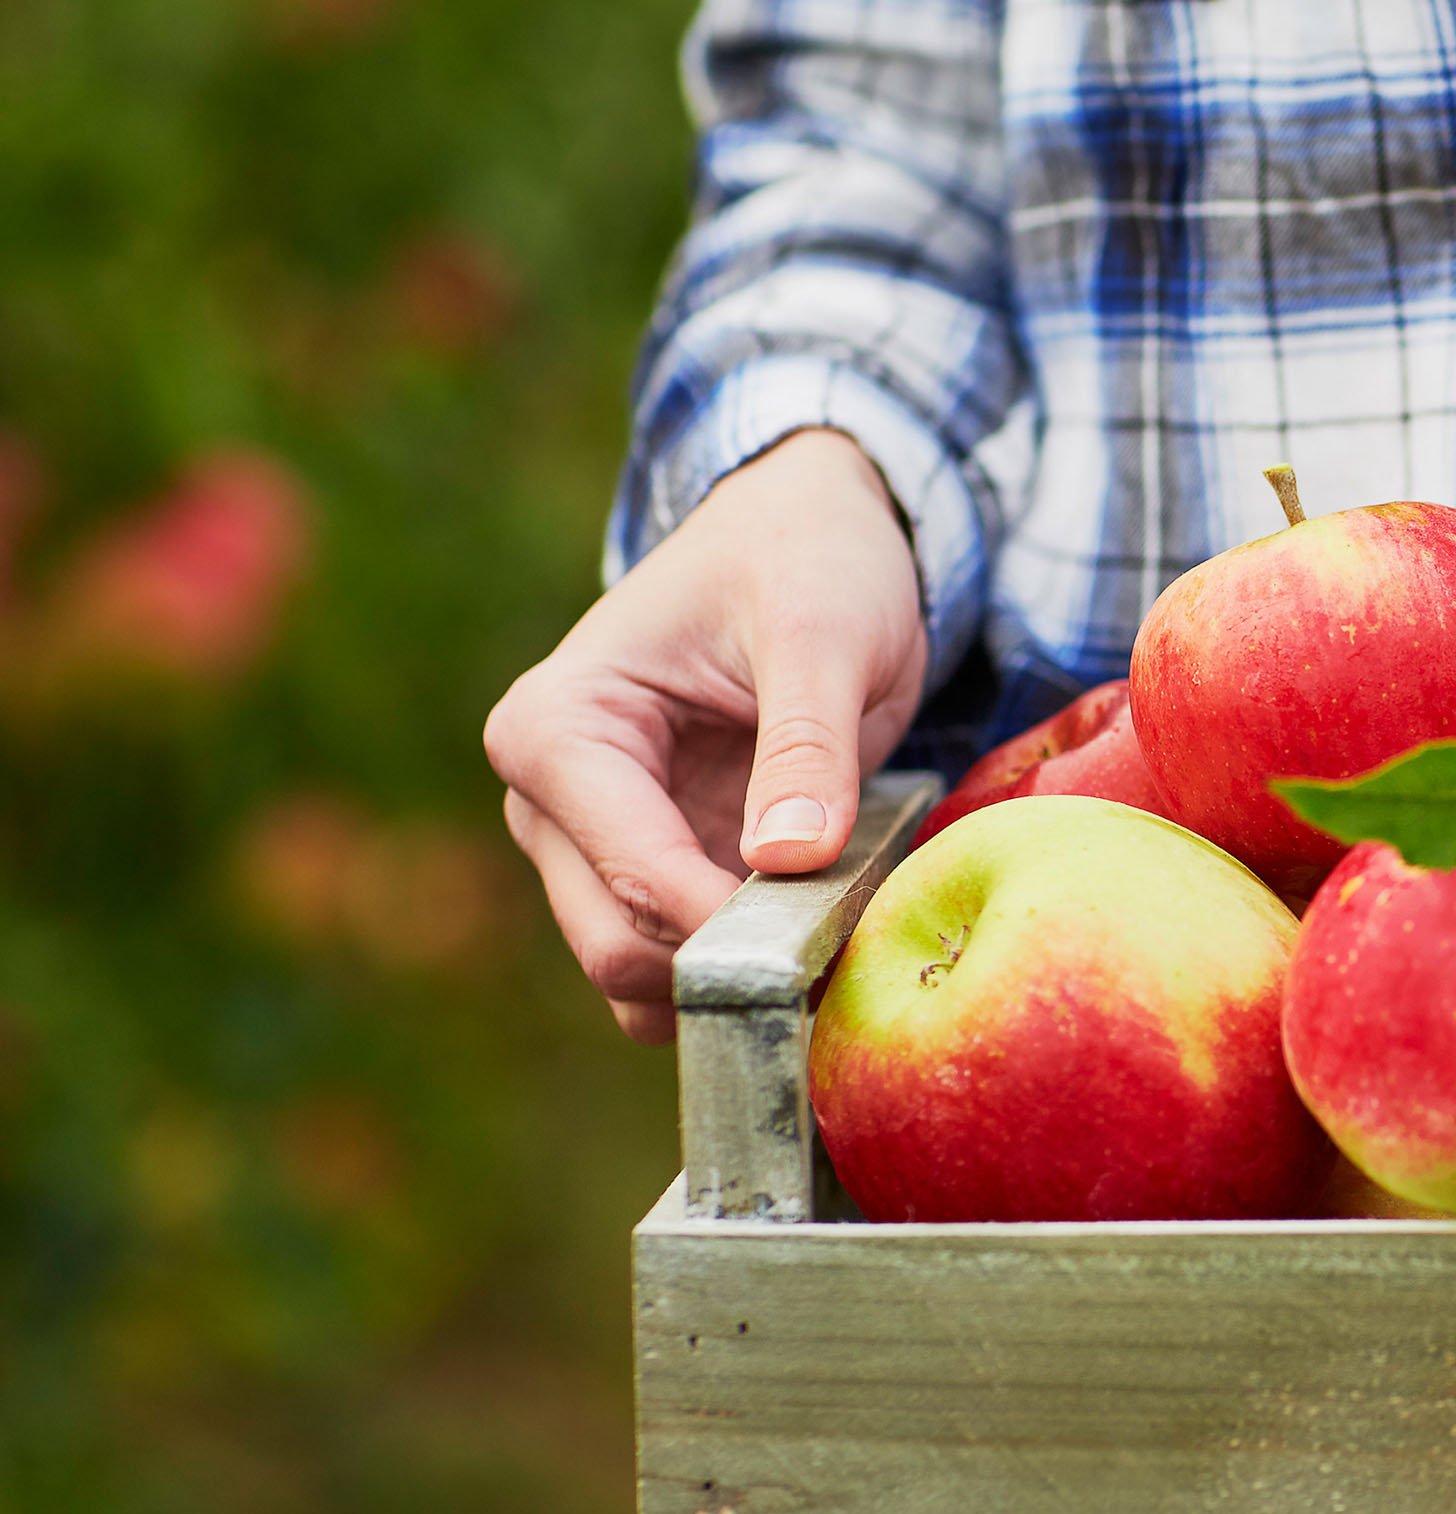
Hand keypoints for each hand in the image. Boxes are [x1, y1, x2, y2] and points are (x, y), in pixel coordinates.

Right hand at [483, 429, 928, 1041]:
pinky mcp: (649, 873)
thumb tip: (788, 862)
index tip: (832, 935)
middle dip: (731, 965)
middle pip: (617, 948)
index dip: (731, 924)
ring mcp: (593, 847)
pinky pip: (684, 962)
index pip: (631, 873)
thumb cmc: (804, 561)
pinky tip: (826, 931)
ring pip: (644, 977)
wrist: (807, 535)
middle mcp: (548, 801)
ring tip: (845, 932)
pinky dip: (750, 967)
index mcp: (558, 728)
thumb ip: (805, 748)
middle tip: (849, 946)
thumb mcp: (823, 634)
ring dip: (741, 977)